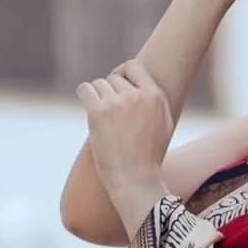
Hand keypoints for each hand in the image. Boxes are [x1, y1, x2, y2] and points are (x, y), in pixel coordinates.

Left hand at [76, 59, 172, 237]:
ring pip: (99, 85)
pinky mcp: (99, 112)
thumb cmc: (149, 158)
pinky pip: (85, 89)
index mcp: (156, 96)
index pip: (134, 67)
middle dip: (110, 93)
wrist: (136, 180)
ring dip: (97, 99)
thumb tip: (140, 85)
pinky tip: (89, 111)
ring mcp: (118, 102)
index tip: (116, 84)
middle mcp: (137, 95)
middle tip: (110, 115)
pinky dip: (84, 96)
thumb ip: (154, 101)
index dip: (122, 73)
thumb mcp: (163, 124)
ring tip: (103, 121)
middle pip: (114, 78)